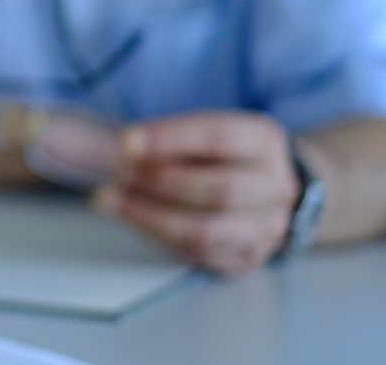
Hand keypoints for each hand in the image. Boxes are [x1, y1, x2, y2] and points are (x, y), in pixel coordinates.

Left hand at [93, 112, 298, 274]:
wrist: (263, 190)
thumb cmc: (220, 155)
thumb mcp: (206, 131)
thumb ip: (174, 138)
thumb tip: (128, 149)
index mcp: (265, 142)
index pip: (220, 137)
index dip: (170, 139)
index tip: (126, 142)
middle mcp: (277, 187)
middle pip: (220, 189)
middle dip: (161, 182)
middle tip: (120, 173)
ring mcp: (268, 228)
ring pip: (208, 230)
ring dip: (151, 214)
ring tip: (112, 198)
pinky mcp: (247, 258)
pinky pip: (198, 253)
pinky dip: (157, 234)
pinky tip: (131, 216)